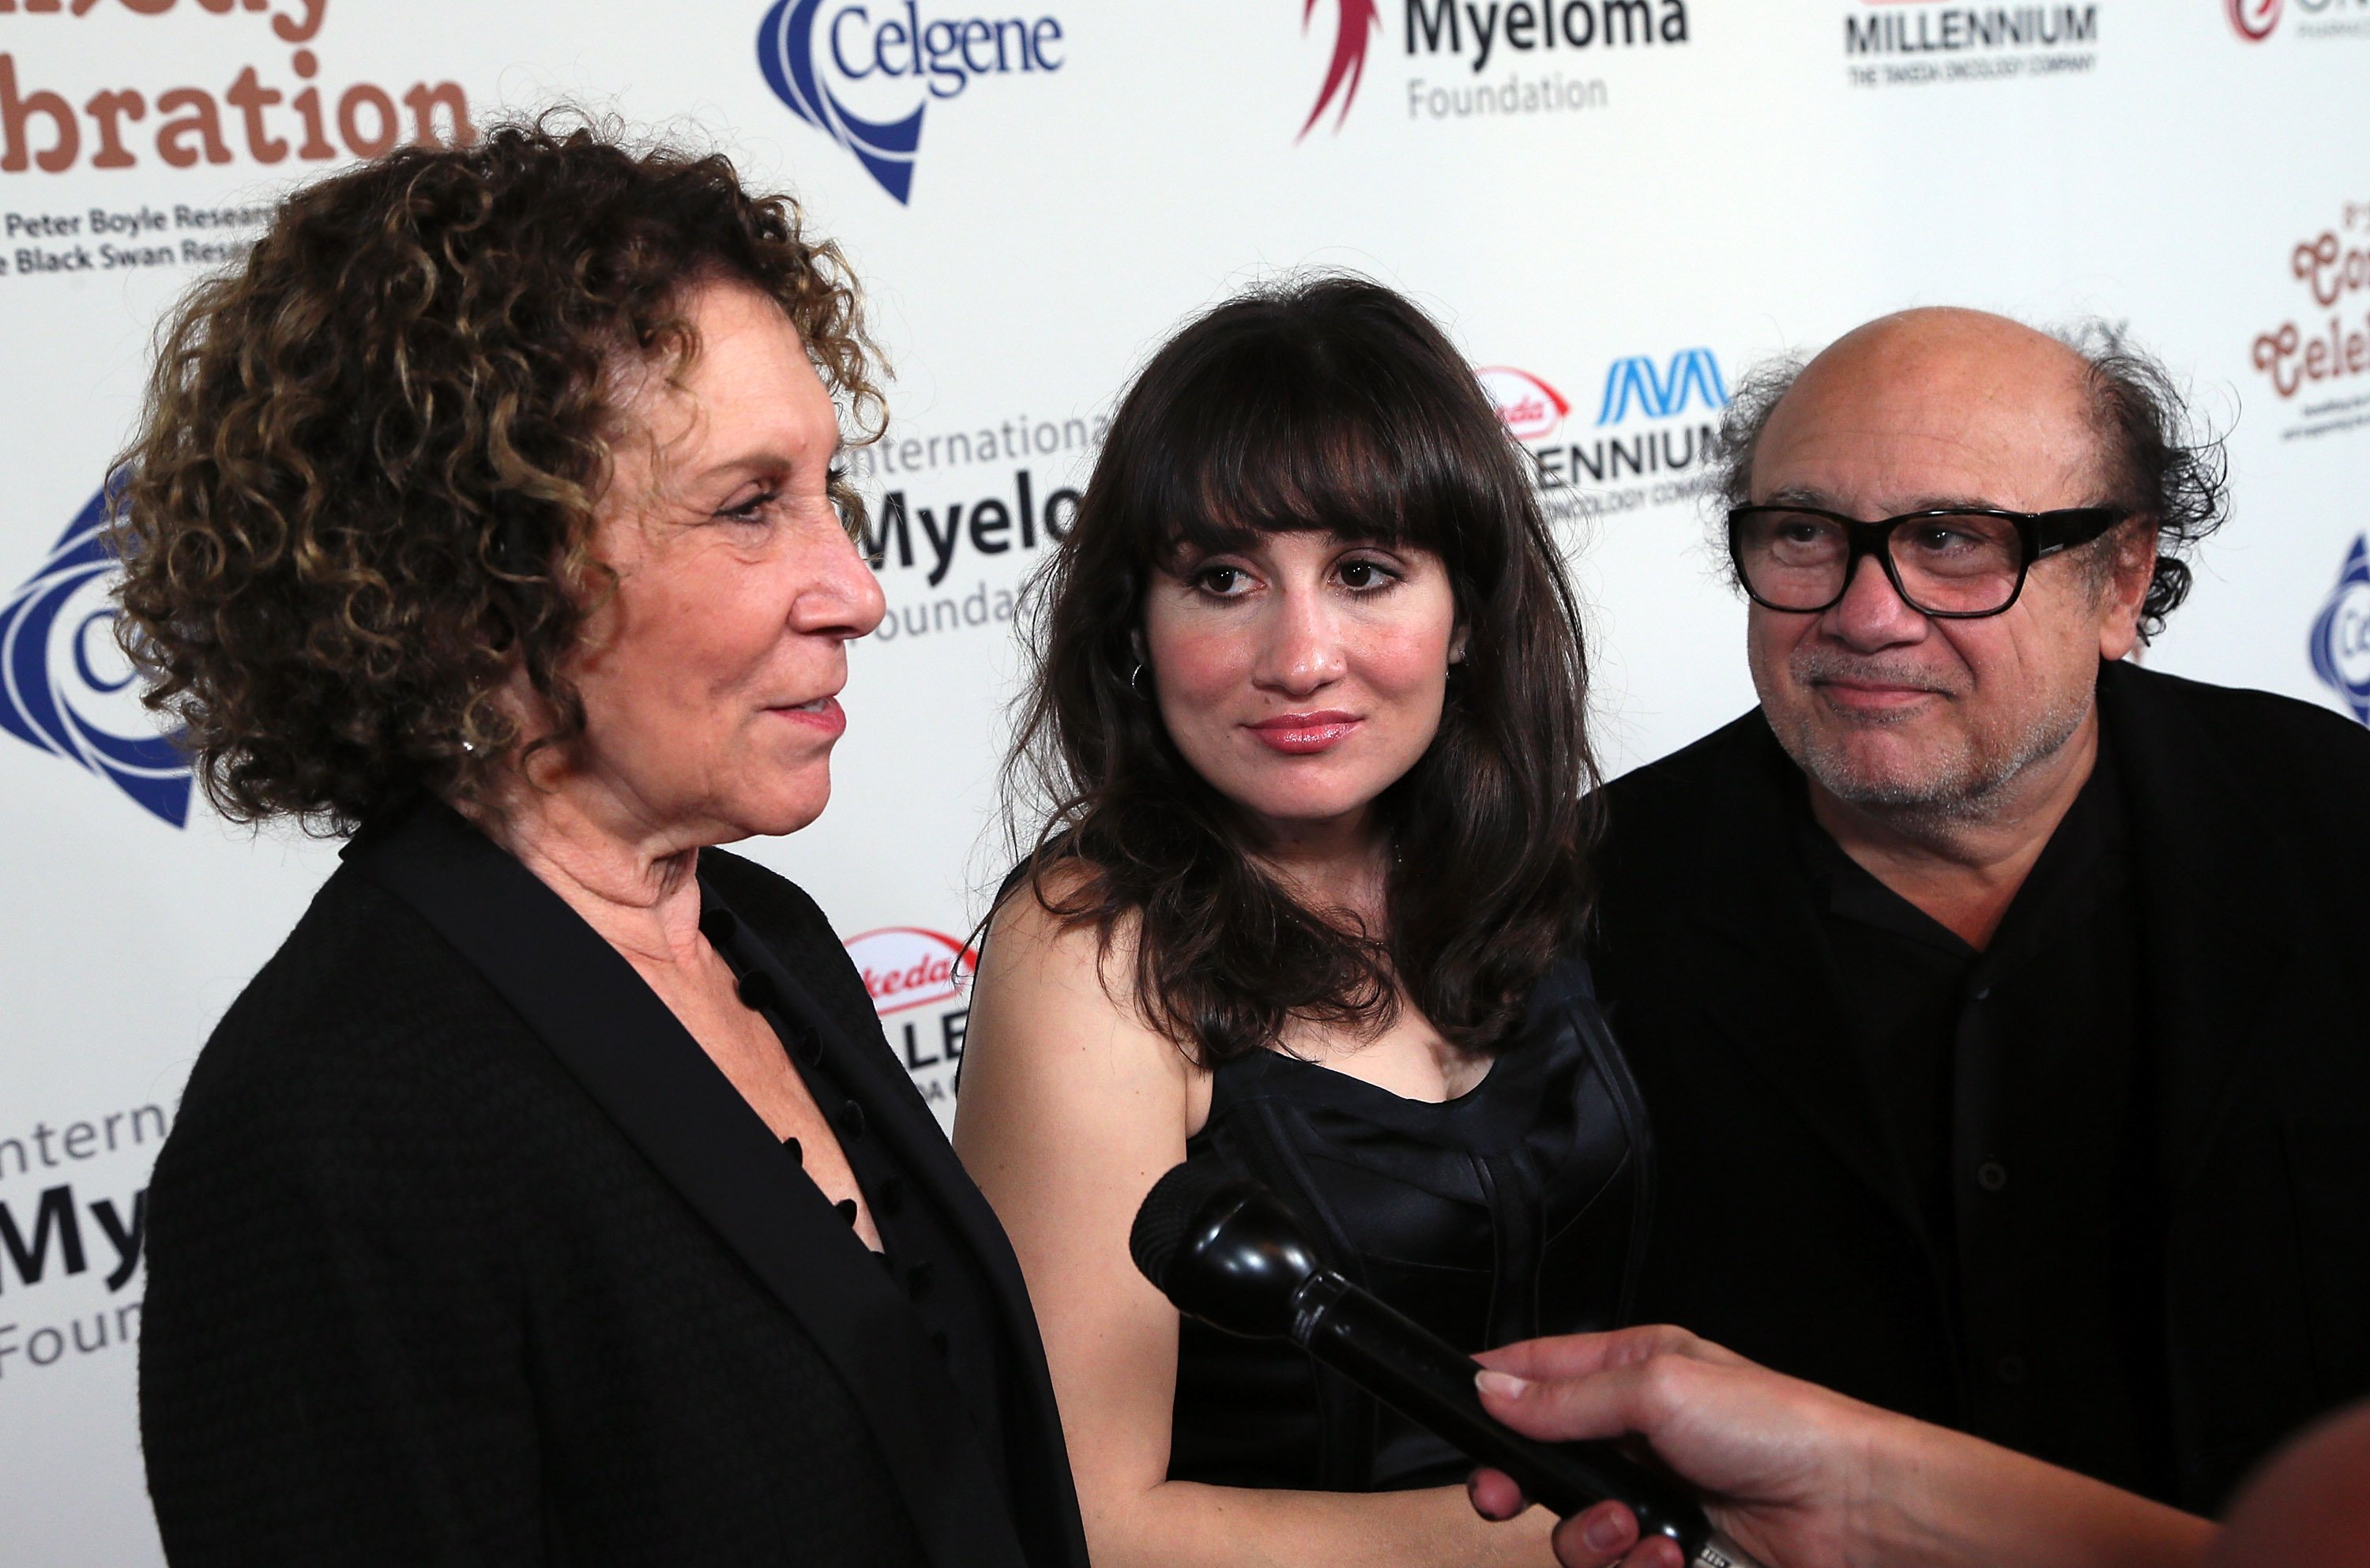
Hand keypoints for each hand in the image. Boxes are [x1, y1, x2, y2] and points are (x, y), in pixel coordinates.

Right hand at [1466, 1324, 1897, 1567]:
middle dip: (1515, 1483)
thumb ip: (1568, 1397)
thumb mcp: (1660, 1388)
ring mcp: (1654, 1496)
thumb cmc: (1779, 1426)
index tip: (1460, 1414)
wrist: (1856, 1511)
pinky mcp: (1672, 1553)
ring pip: (1571, 1526)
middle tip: (1502, 1496)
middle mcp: (1636, 1434)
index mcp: (1632, 1370)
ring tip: (1632, 1530)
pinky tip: (1669, 1555)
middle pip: (1538, 1460)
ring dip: (1589, 1535)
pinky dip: (1634, 1567)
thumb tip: (1492, 1391)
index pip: (1538, 1371)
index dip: (1492, 1391)